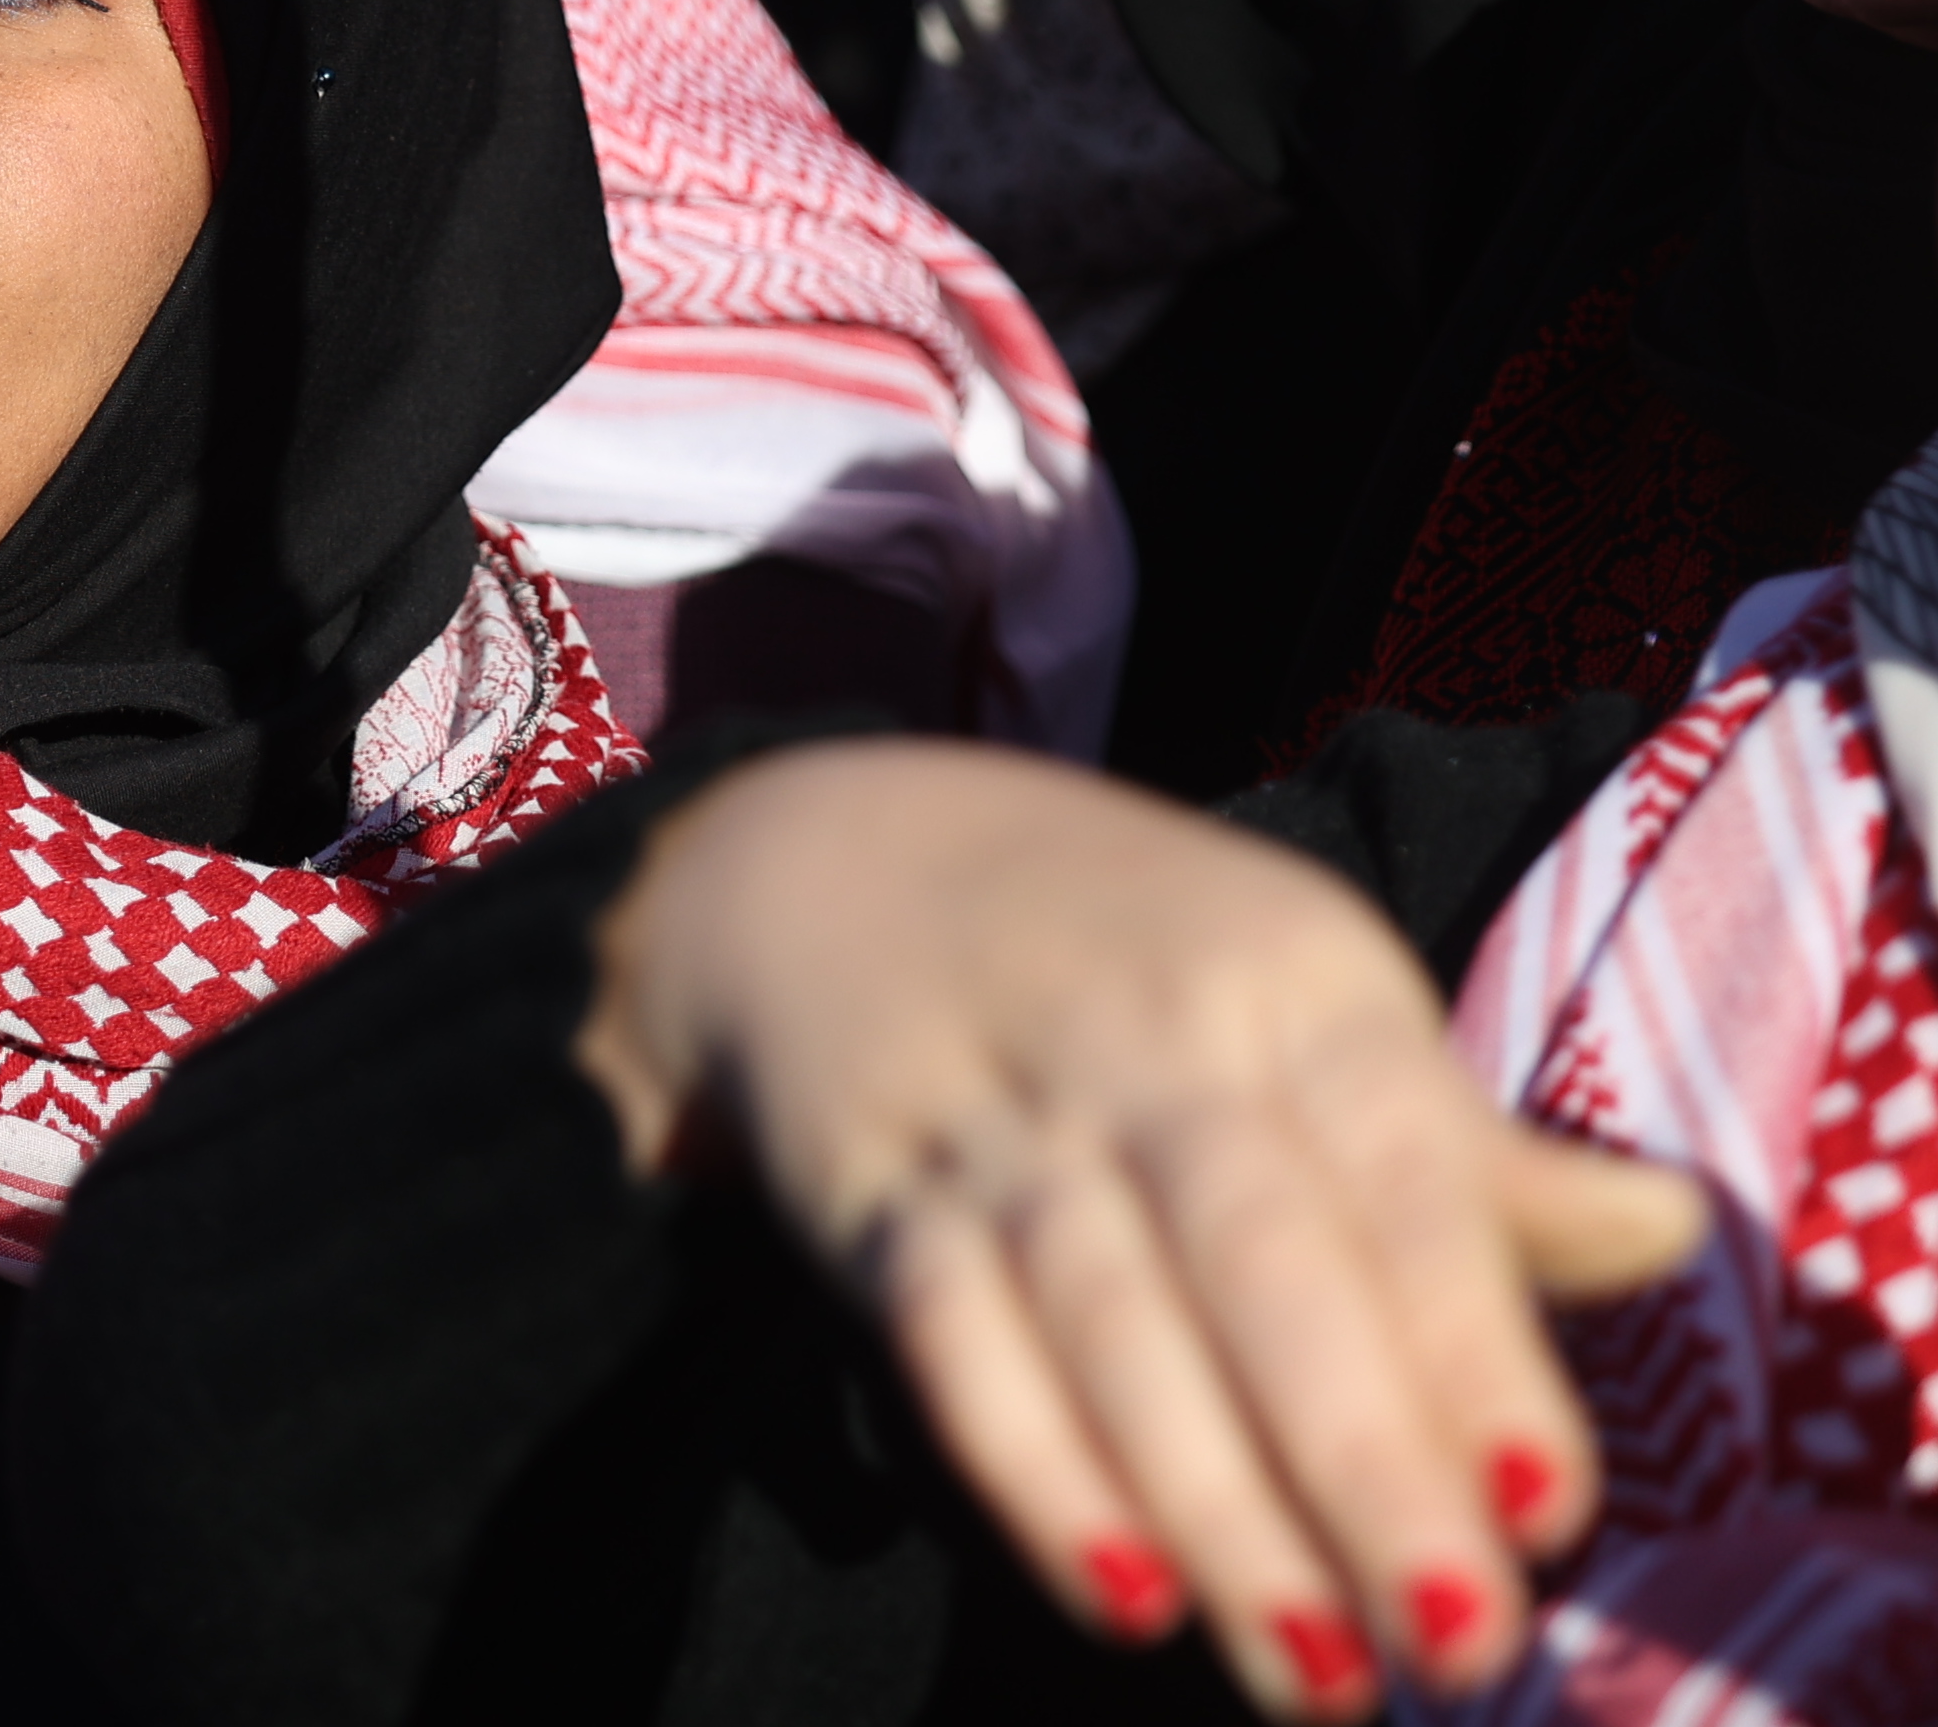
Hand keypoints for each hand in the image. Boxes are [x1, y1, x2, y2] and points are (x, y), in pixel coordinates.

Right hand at [578, 741, 1701, 1719]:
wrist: (832, 853)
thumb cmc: (1138, 966)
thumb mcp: (1308, 1000)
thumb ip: (1464, 1153)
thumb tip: (1667, 1231)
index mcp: (1286, 978)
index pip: (1397, 1176)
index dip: (1468, 1342)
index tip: (1542, 1509)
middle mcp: (1137, 1036)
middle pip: (1257, 1263)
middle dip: (1360, 1462)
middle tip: (1459, 1644)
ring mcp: (990, 1111)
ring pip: (1108, 1322)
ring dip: (1217, 1511)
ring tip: (1322, 1676)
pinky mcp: (864, 1188)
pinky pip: (948, 1343)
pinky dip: (1033, 1473)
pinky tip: (1125, 1600)